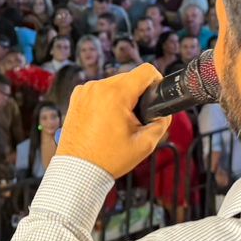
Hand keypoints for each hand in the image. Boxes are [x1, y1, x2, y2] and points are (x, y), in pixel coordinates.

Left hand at [54, 63, 171, 177]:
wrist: (78, 169)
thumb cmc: (107, 159)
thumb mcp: (145, 144)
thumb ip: (161, 123)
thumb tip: (164, 113)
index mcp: (115, 94)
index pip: (145, 71)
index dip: (157, 81)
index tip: (155, 94)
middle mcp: (97, 87)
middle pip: (129, 78)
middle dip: (137, 95)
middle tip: (136, 118)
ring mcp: (84, 91)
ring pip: (114, 84)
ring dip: (121, 97)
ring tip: (119, 122)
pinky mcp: (76, 97)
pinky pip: (99, 91)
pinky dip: (105, 101)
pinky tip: (105, 120)